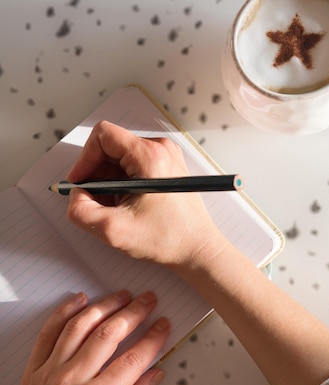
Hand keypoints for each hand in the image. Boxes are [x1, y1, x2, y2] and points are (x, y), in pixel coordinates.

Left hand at [0, 290, 169, 384]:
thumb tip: (154, 373)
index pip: (133, 359)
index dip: (153, 338)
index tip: (163, 326)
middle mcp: (70, 382)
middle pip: (108, 334)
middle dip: (133, 312)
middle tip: (148, 300)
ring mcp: (49, 374)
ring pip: (80, 326)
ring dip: (104, 306)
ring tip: (121, 296)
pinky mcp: (34, 371)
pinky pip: (48, 333)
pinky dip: (64, 312)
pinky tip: (79, 300)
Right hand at [66, 121, 223, 265]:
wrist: (197, 248)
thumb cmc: (169, 238)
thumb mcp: (114, 230)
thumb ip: (81, 211)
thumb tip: (75, 196)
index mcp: (150, 156)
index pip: (103, 135)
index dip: (85, 158)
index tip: (81, 181)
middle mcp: (160, 150)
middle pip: (110, 147)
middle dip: (96, 174)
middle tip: (95, 201)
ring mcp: (164, 157)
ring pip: (120, 159)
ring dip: (108, 182)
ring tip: (113, 207)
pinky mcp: (165, 168)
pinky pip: (132, 167)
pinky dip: (121, 184)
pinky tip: (125, 206)